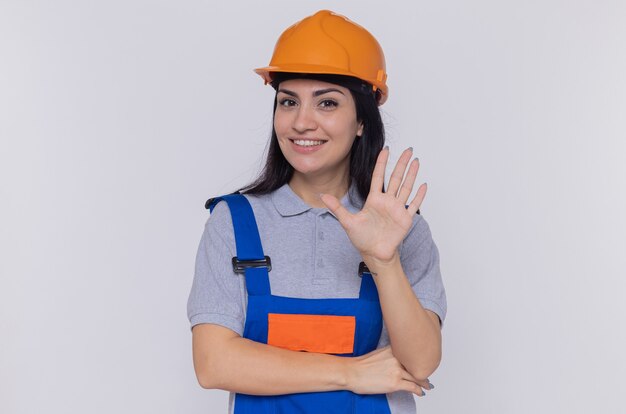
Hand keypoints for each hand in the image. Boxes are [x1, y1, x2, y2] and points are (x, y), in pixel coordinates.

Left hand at [320, 147, 426, 271]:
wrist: (374, 253)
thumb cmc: (361, 239)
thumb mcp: (347, 222)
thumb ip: (337, 207)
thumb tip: (322, 195)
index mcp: (374, 200)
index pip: (379, 176)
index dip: (382, 163)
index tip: (385, 149)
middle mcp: (387, 201)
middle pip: (396, 178)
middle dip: (401, 163)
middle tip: (407, 149)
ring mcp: (397, 209)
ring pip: (406, 187)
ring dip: (412, 174)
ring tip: (416, 161)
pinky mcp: (405, 219)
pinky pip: (414, 204)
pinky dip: (419, 195)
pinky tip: (423, 184)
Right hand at [345, 346, 431, 395]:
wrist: (352, 372)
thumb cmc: (361, 365)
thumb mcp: (378, 354)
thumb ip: (390, 355)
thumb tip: (397, 361)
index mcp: (392, 350)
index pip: (411, 354)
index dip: (419, 360)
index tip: (423, 362)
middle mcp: (397, 359)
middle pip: (416, 366)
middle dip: (423, 372)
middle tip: (428, 376)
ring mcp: (397, 371)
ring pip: (417, 377)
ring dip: (424, 382)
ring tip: (428, 385)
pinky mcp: (395, 383)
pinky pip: (412, 387)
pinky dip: (419, 390)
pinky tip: (421, 393)